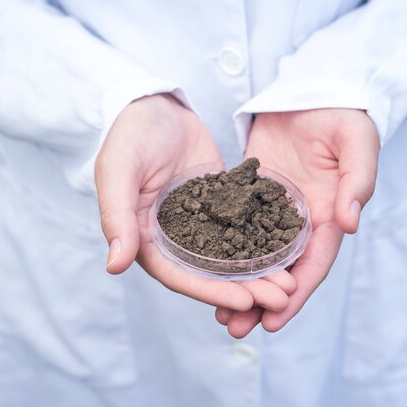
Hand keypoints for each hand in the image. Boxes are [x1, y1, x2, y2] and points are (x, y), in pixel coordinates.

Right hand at [95, 94, 294, 311]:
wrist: (156, 105)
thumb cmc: (129, 136)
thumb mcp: (119, 171)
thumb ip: (117, 216)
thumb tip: (115, 266)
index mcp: (146, 240)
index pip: (179, 276)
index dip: (211, 291)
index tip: (246, 302)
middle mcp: (175, 240)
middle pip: (211, 274)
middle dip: (246, 289)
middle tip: (282, 298)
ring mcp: (200, 223)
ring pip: (231, 256)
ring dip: (259, 272)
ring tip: (291, 282)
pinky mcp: (221, 206)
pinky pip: (243, 227)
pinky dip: (264, 241)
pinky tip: (290, 249)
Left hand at [215, 109, 379, 335]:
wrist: (313, 91)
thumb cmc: (342, 115)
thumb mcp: (357, 142)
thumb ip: (357, 180)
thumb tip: (351, 222)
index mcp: (329, 216)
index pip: (313, 265)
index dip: (295, 296)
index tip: (273, 323)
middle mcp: (301, 221)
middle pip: (282, 271)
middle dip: (260, 302)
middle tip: (235, 328)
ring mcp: (274, 211)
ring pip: (257, 256)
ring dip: (240, 284)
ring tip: (217, 312)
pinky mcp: (252, 195)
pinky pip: (237, 228)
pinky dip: (225, 251)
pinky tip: (204, 268)